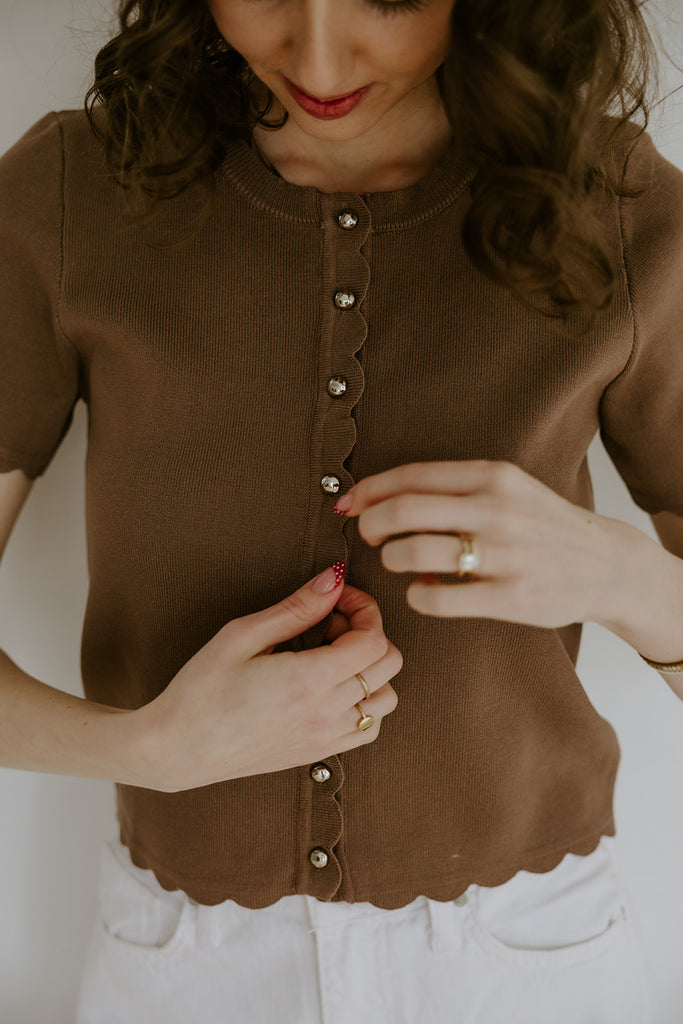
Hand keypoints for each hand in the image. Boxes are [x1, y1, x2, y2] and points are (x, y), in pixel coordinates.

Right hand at [135, 570, 400, 791]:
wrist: (178, 749)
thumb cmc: (201, 690)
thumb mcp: (242, 635)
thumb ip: (297, 607)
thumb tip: (336, 579)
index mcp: (309, 680)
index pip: (374, 639)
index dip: (364, 609)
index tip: (337, 598)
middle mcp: (327, 712)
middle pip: (388, 664)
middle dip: (368, 632)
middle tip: (328, 624)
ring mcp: (327, 737)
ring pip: (386, 698)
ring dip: (370, 670)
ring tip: (329, 657)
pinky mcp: (319, 753)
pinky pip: (370, 728)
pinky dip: (365, 703)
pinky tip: (331, 688)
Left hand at [338, 460, 639, 628]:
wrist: (606, 565)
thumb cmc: (542, 525)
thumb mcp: (508, 488)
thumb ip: (454, 488)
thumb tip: (382, 497)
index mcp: (492, 476)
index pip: (411, 476)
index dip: (369, 490)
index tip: (349, 504)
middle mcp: (497, 509)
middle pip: (403, 510)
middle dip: (370, 524)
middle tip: (367, 536)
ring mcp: (504, 554)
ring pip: (413, 552)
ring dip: (391, 559)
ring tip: (398, 562)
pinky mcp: (509, 597)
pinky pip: (436, 598)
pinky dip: (417, 594)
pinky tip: (424, 590)